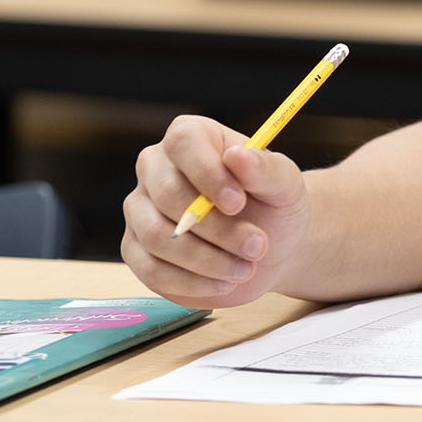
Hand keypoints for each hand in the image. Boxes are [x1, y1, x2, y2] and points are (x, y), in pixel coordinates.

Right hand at [122, 115, 311, 307]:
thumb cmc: (274, 206)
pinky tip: (223, 283)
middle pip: (167, 194)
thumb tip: (237, 156)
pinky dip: (191, 282)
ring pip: (157, 236)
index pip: (183, 143)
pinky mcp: (137, 250)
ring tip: (245, 268)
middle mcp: (155, 168)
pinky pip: (151, 270)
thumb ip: (266, 168)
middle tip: (258, 246)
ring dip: (206, 259)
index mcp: (191, 137)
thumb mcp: (285, 185)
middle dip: (217, 228)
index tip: (239, 204)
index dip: (208, 174)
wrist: (268, 248)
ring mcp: (140, 210)